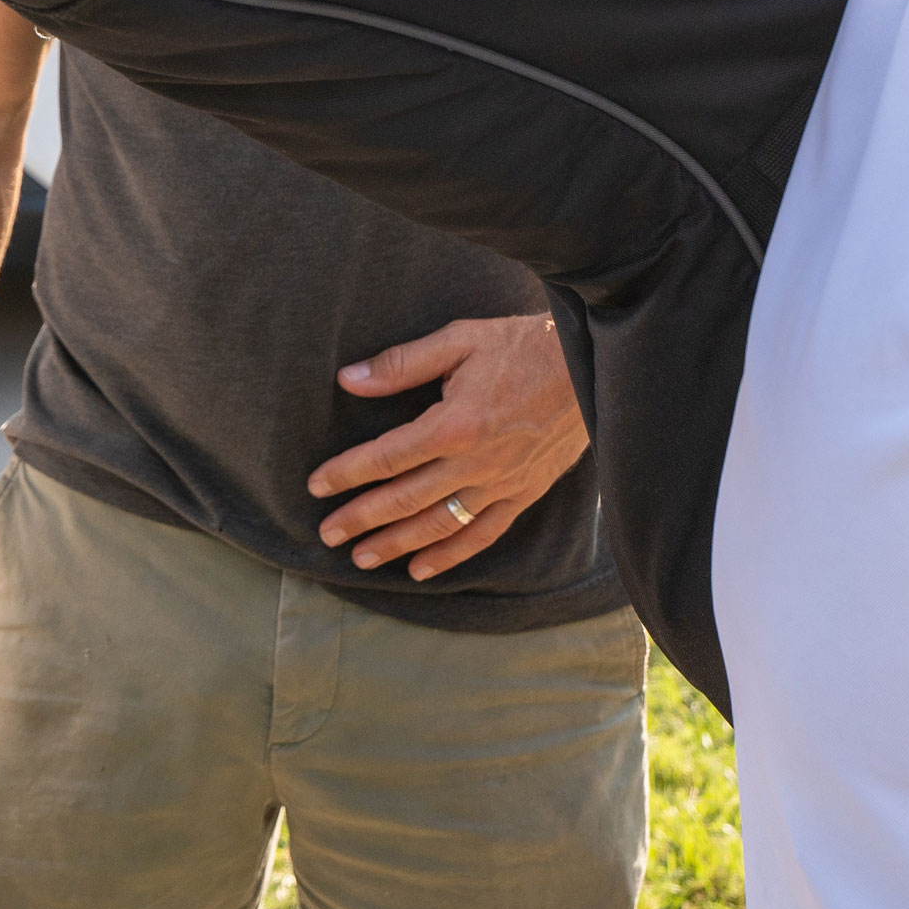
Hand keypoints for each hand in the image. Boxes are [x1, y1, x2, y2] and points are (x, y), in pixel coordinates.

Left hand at [306, 314, 590, 580]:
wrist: (592, 367)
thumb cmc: (521, 346)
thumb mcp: (459, 340)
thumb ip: (401, 364)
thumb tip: (348, 379)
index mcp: (454, 424)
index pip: (387, 457)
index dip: (347, 473)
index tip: (316, 486)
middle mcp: (475, 463)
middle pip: (405, 499)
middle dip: (361, 519)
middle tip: (327, 535)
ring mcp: (501, 483)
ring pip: (439, 524)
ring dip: (397, 544)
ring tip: (362, 558)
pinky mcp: (524, 493)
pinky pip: (482, 534)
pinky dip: (450, 555)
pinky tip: (421, 569)